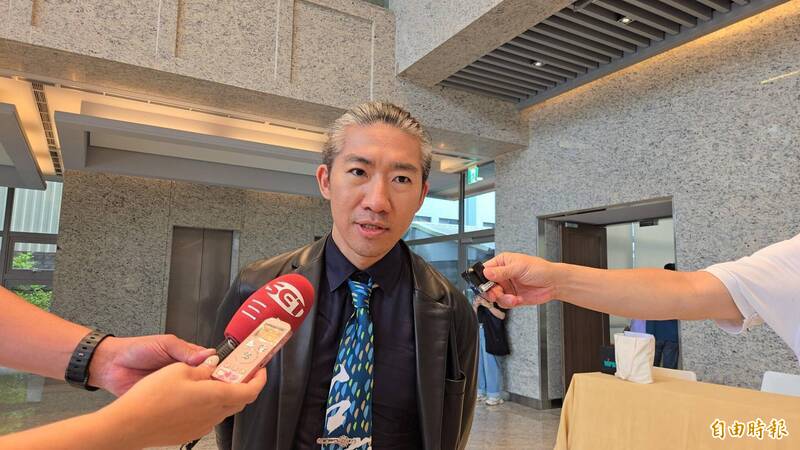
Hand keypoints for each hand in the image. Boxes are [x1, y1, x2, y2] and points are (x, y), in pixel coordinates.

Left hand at [89, 334, 214, 395]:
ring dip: (197, 395)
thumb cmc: (135, 350)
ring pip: (192, 393)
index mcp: (186, 355)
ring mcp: (174, 386)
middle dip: (210, 384)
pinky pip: (178, 403)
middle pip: (204, 379)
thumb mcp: (164, 343)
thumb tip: (208, 355)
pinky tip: (188, 405)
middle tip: (216, 387)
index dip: (218, 367)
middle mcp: (182, 371)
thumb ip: (186, 350)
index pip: (209, 361)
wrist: (110, 366)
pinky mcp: (164, 399)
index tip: (226, 373)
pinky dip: (183, 405)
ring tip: (203, 396)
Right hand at [100, 362, 266, 447]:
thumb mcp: (180, 370)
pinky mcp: (189, 432)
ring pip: (223, 408)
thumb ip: (203, 367)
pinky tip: (195, 394)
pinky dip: (210, 404)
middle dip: (243, 383)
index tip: (260, 369)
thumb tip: (214, 363)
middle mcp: (213, 414)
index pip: (250, 390)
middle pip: (239, 400)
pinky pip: (208, 417)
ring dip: (225, 393)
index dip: (259, 378)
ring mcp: (202, 426)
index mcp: (216, 396)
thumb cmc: (151, 398)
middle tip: (238, 369)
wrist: (129, 424)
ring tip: (213, 379)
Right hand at [482, 252, 558, 307]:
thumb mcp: (519, 267)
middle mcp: (503, 275)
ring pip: (494, 296)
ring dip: (502, 299)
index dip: (483, 278)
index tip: (485, 285)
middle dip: (491, 291)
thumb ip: (502, 271)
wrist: (554, 283)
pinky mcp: (512, 297)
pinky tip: (517, 299)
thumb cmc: (540, 269)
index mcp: (502, 263)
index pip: (485, 270)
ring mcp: (507, 287)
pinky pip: (503, 303)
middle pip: (487, 285)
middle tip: (497, 293)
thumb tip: (487, 272)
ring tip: (512, 298)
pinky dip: (509, 303)